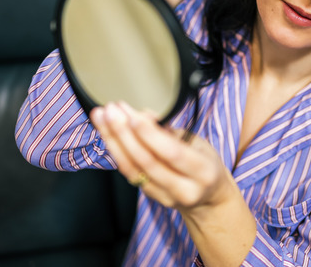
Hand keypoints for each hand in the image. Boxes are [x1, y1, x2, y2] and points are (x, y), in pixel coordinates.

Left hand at [88, 102, 239, 211]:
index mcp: (203, 171)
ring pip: (133, 169)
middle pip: (147, 161)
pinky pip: (129, 174)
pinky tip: (107, 134)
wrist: (209, 200)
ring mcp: (166, 197)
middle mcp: (184, 188)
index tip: (132, 115)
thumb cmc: (205, 164)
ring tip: (101, 118)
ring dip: (113, 140)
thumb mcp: (199, 144)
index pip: (172, 153)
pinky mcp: (151, 197)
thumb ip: (171, 132)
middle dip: (125, 133)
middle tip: (110, 111)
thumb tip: (144, 116)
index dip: (150, 135)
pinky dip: (116, 151)